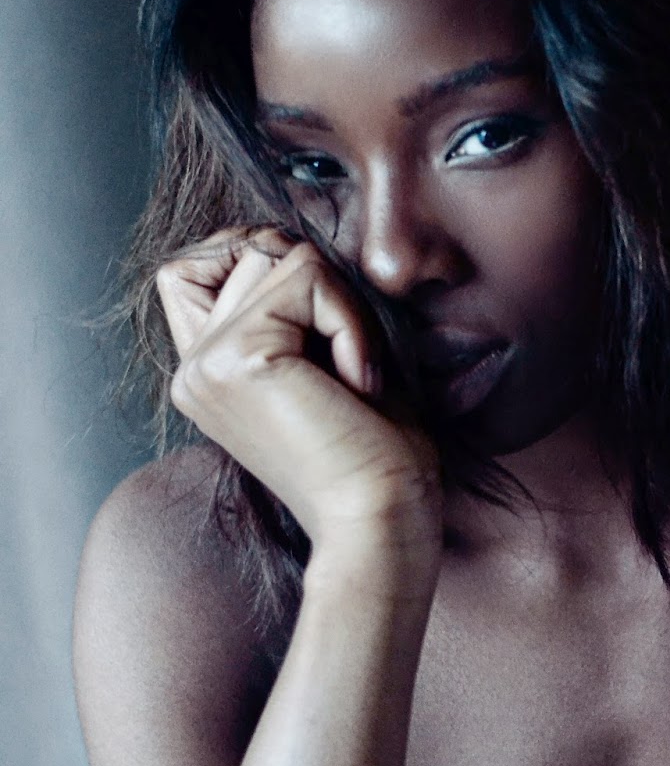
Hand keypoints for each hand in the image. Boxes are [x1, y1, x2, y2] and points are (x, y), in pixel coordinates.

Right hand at [156, 228, 442, 560]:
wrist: (381, 523)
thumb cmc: (377, 456)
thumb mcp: (329, 364)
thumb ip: (298, 308)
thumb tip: (294, 242)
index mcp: (207, 373)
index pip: (201, 263)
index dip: (270, 265)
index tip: (324, 333)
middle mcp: (193, 369)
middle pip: (248, 246)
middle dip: (317, 283)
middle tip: (347, 362)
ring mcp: (204, 364)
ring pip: (276, 252)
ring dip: (340, 303)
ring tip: (352, 376)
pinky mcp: (235, 358)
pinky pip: (306, 275)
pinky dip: (349, 318)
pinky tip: (357, 382)